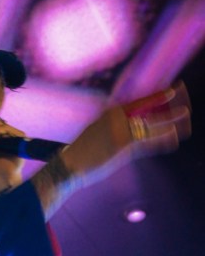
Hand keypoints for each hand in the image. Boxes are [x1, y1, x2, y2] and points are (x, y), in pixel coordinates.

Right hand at [63, 81, 190, 183]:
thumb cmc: (83, 154)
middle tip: (181, 90)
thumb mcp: (99, 136)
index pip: (139, 101)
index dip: (157, 95)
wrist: (69, 165)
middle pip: (147, 106)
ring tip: (186, 113)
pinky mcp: (122, 143)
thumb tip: (134, 136)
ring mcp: (120, 128)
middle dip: (166, 101)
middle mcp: (116, 117)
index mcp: (111, 113)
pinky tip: (174, 133)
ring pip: (150, 121)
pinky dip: (161, 136)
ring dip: (170, 117)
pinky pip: (146, 139)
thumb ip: (118, 132)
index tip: (172, 90)